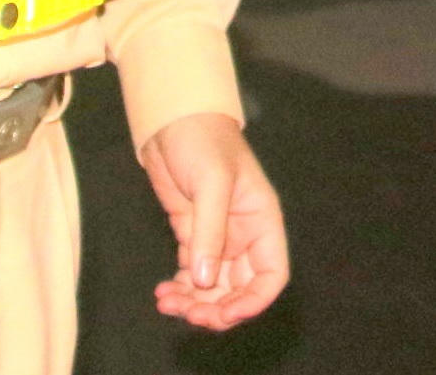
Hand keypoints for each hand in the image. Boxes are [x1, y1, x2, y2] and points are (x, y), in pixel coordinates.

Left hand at [137, 112, 288, 329]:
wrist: (172, 121)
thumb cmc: (203, 141)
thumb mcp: (211, 182)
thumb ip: (209, 232)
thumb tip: (206, 281)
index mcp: (262, 222)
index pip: (271, 275)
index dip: (254, 301)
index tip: (227, 315)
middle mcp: (244, 236)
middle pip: (240, 290)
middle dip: (218, 308)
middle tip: (189, 315)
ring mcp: (217, 239)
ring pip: (214, 288)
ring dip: (195, 303)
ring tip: (168, 303)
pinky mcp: (192, 237)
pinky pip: (192, 276)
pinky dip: (181, 290)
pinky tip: (163, 292)